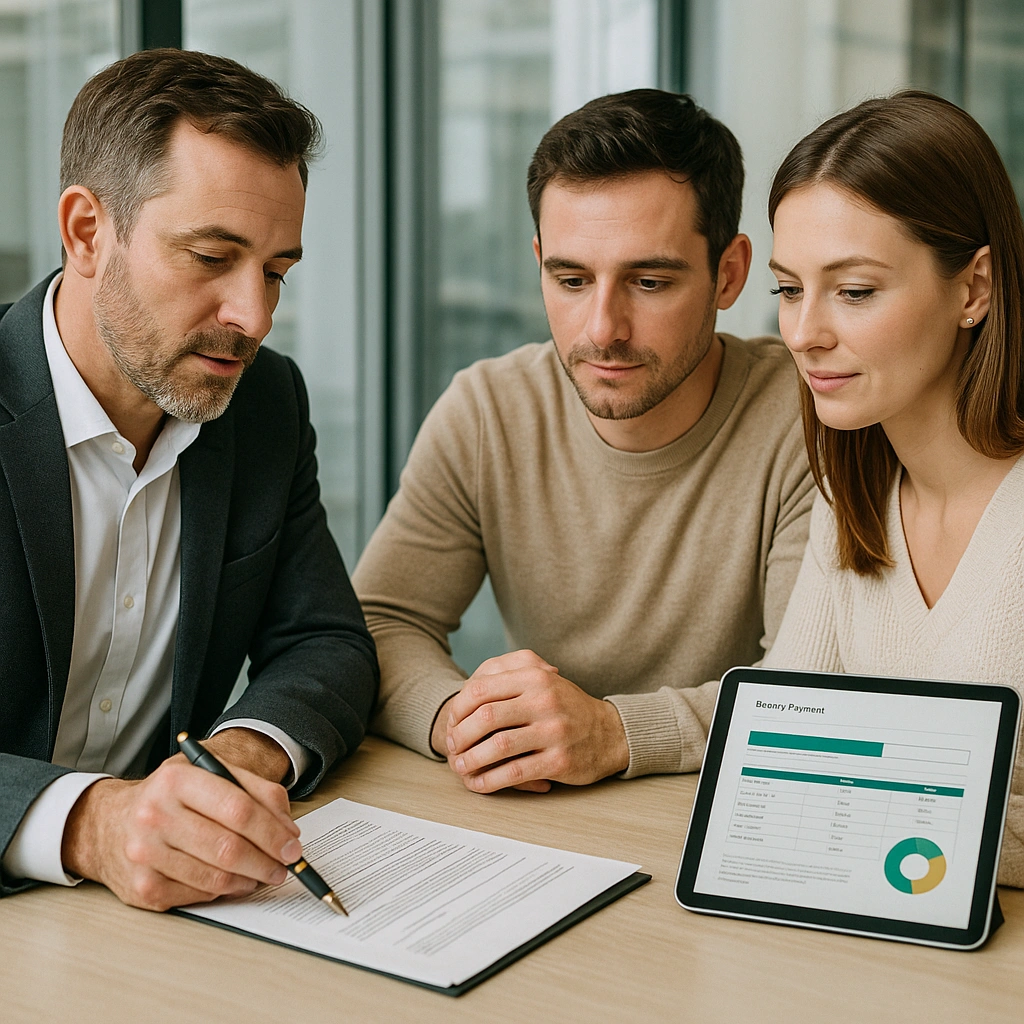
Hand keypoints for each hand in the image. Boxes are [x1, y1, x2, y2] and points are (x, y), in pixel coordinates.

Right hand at [61, 740, 301, 911]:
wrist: (108, 824)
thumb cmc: (169, 798)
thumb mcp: (209, 774)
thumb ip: (254, 791)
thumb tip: (287, 830)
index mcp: (176, 779)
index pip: (238, 807)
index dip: (272, 831)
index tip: (292, 845)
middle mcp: (155, 815)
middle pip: (229, 847)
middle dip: (267, 860)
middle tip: (285, 865)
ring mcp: (145, 855)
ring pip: (217, 876)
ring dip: (250, 878)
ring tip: (263, 872)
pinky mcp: (143, 888)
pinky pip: (200, 894)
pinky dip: (224, 890)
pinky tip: (232, 879)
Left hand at [435, 650, 629, 793]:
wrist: (610, 732)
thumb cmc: (566, 707)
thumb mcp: (542, 680)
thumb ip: (508, 678)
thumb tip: (465, 695)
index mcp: (534, 677)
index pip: (481, 689)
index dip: (458, 708)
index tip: (451, 722)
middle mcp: (544, 700)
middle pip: (485, 717)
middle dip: (460, 736)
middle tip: (452, 747)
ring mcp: (553, 731)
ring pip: (498, 746)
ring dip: (471, 760)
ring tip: (461, 767)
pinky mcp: (559, 760)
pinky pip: (515, 772)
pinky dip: (491, 780)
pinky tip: (480, 783)